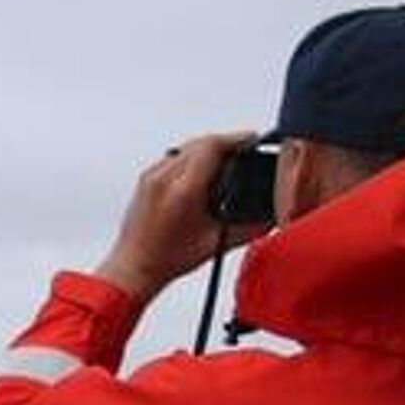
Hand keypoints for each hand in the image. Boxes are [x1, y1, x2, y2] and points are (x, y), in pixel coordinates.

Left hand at [93, 131, 262, 303]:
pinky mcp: (146, 178)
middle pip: (200, 142)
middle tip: (244, 148)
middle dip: (225, 142)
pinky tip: (203, 170)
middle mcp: (163, 178)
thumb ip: (248, 228)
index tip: (251, 139)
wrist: (135, 265)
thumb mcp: (215, 243)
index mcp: (182, 191)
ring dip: (208, 147)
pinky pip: (173, 156)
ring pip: (186, 147)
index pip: (211, 147)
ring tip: (227, 158)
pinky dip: (192, 156)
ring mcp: (152, 176)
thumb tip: (269, 216)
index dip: (236, 139)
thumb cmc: (166, 259)